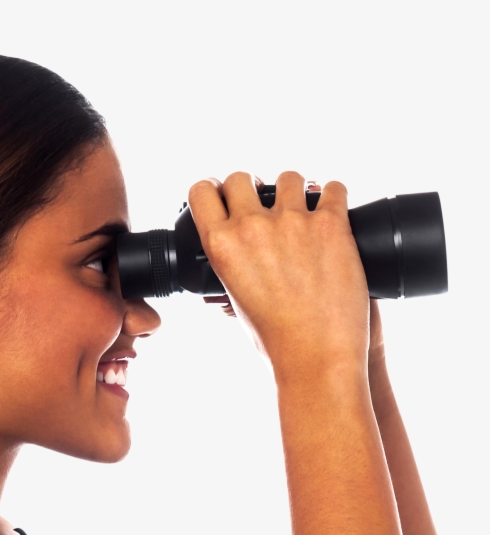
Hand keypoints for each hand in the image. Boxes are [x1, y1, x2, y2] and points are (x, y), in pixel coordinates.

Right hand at [189, 172, 369, 383]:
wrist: (317, 357)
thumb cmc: (277, 340)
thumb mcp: (237, 301)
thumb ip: (234, 266)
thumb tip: (236, 249)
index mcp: (221, 247)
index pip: (202, 192)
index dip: (214, 190)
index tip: (224, 195)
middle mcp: (252, 228)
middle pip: (242, 177)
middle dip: (253, 187)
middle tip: (266, 206)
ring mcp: (292, 222)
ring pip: (290, 178)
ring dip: (296, 192)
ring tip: (304, 215)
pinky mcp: (331, 223)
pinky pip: (332, 188)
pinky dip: (333, 198)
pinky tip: (333, 215)